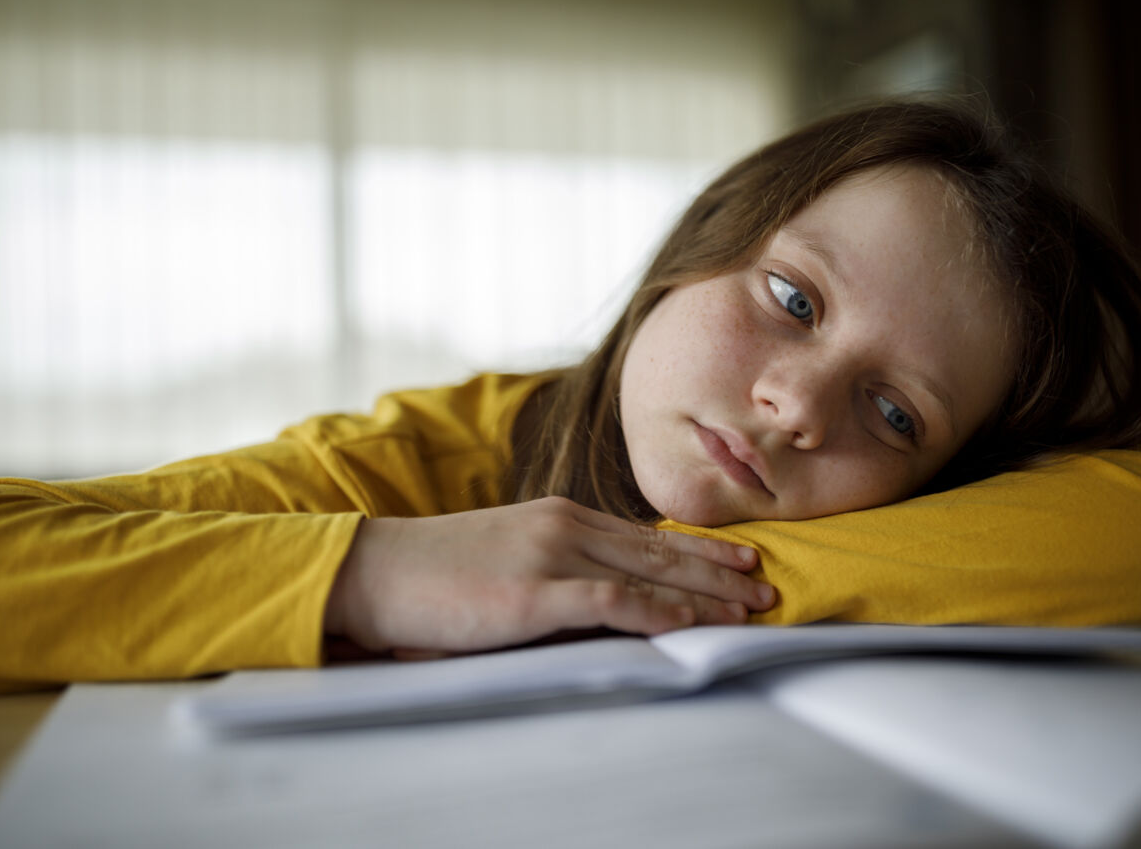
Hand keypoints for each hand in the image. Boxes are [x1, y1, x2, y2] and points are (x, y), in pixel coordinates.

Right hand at [323, 497, 775, 655]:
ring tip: (749, 609)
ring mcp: (551, 557)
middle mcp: (564, 527)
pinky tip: (690, 624)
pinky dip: (657, 611)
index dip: (699, 548)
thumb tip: (603, 595)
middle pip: (661, 550)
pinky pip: (611, 601)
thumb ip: (555, 568)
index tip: (740, 561)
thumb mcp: (504, 556)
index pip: (646, 534)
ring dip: (705, 594)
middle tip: (766, 587)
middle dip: (719, 572)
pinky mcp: (532, 594)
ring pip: (649, 573)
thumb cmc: (434, 570)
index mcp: (558, 516)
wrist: (374, 569)